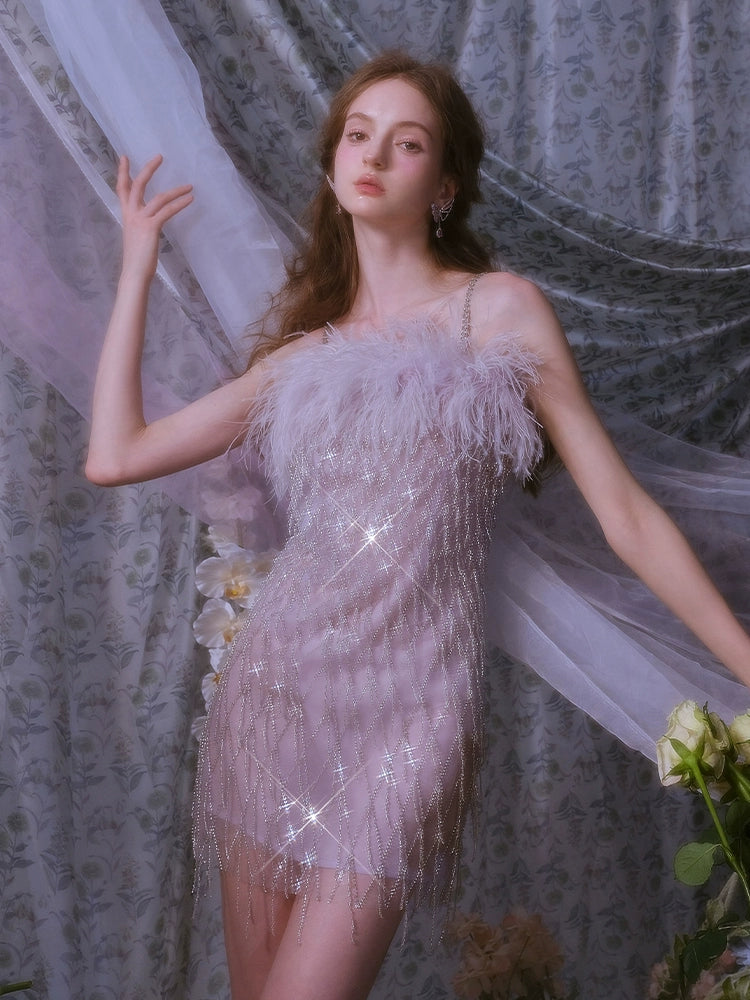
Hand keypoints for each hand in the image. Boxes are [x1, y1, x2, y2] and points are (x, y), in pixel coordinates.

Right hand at [116, 153, 192, 280]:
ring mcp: (140, 220)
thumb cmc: (137, 260)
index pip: (122, 189)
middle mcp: (131, 214)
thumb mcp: (136, 237)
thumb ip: (141, 225)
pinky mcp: (151, 227)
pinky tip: (190, 199)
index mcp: (127, 216)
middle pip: (138, 185)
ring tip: (190, 186)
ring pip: (158, 197)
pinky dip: (180, 203)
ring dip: (176, 190)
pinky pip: (167, 211)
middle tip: (160, 157)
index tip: (124, 157)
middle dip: (148, 169)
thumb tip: (150, 221)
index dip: (123, 173)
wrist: (134, 273)